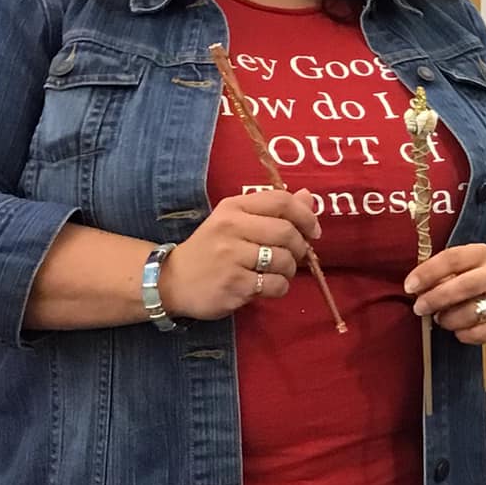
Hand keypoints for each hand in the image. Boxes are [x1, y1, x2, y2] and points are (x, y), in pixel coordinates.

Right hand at [156, 190, 316, 319]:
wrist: (172, 281)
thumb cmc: (211, 249)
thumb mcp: (235, 221)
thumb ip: (272, 209)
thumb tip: (308, 196)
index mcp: (233, 208)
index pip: (281, 201)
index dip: (306, 216)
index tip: (313, 231)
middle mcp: (231, 228)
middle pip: (287, 232)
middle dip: (299, 248)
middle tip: (293, 257)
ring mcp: (231, 257)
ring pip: (284, 261)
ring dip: (289, 270)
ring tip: (275, 272)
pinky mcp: (234, 285)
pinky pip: (275, 285)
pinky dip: (279, 288)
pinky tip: (265, 286)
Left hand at [407, 244, 485, 343]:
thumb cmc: (469, 279)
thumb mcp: (457, 268)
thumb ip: (438, 275)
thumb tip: (415, 289)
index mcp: (481, 254)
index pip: (452, 259)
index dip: (428, 272)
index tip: (409, 286)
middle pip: (464, 285)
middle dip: (436, 298)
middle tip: (419, 307)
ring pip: (472, 312)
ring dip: (449, 319)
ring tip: (440, 319)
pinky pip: (479, 333)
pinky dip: (463, 334)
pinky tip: (458, 330)